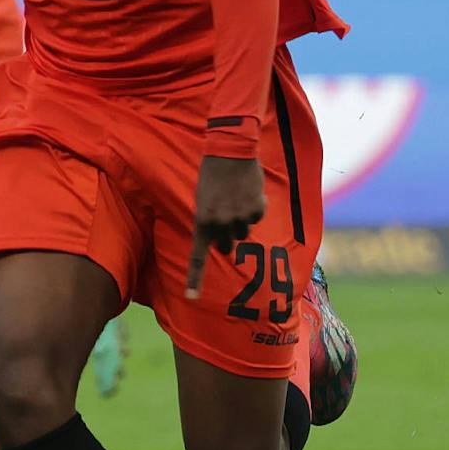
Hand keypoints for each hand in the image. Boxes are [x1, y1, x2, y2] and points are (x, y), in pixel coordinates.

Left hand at [186, 155, 265, 299]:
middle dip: (227, 237)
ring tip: (235, 198)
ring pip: (244, 232)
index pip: (198, 256)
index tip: (191, 298)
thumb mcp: (202, 200)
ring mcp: (240, 218)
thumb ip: (209, 222)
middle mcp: (221, 224)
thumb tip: (222, 242)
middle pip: (227, 245)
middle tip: (226, 218)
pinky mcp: (256, 209)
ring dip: (241, 220)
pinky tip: (247, 192)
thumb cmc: (211, 175)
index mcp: (202, 221)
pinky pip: (256, 217)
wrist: (230, 152)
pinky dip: (254, 208)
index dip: (195, 279)